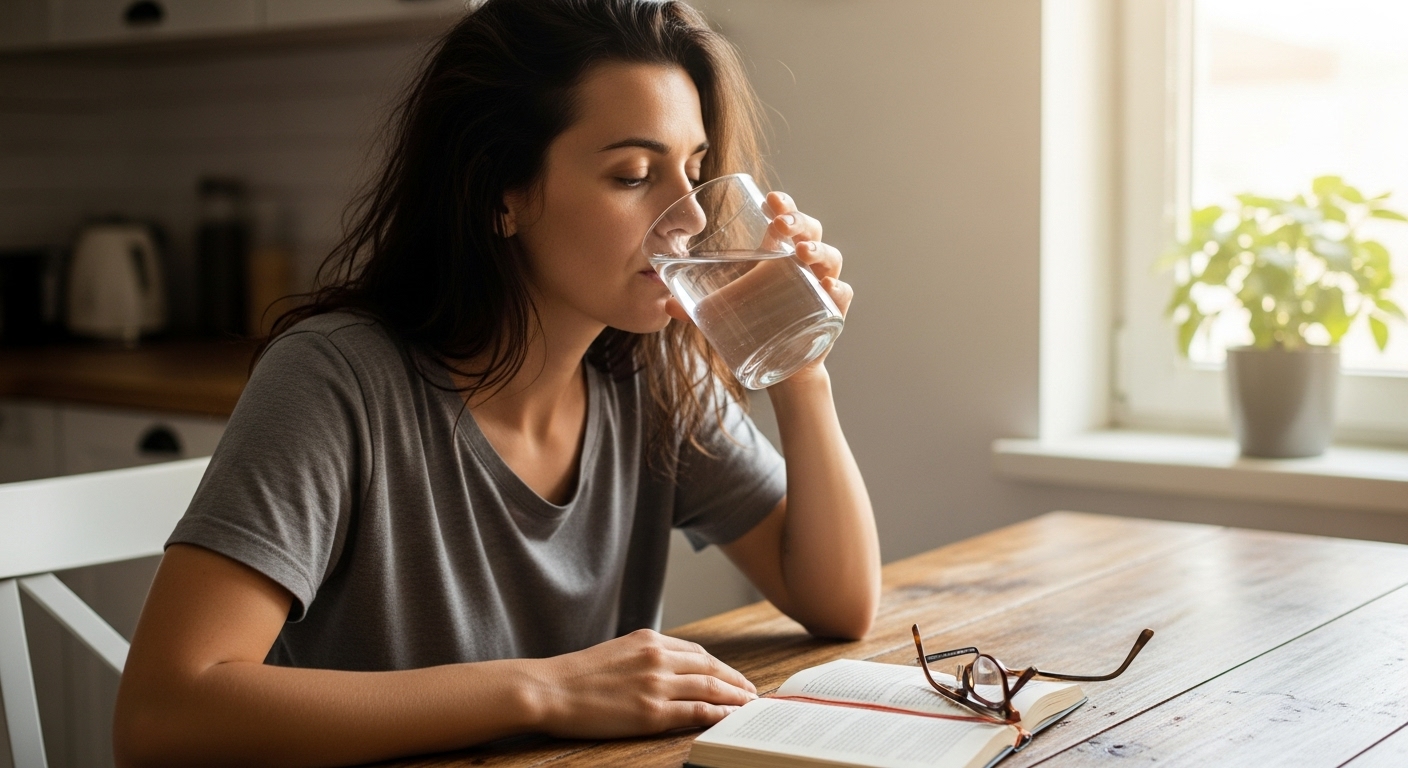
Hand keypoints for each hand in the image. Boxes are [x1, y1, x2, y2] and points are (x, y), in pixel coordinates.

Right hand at [529, 629, 756, 738]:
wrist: (550, 688)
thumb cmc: (578, 674)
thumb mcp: (618, 651)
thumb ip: (646, 656)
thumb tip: (671, 668)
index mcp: (650, 639)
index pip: (698, 653)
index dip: (722, 667)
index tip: (734, 677)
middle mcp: (657, 657)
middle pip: (711, 669)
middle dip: (736, 682)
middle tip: (753, 693)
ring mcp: (656, 684)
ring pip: (710, 689)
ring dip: (735, 698)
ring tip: (749, 707)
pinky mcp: (651, 712)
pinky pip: (695, 712)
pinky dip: (717, 714)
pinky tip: (728, 719)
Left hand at [662, 191, 851, 380]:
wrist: (781, 366)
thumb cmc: (755, 325)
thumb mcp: (723, 312)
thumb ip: (695, 307)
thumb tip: (667, 305)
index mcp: (779, 253)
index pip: (786, 218)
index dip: (783, 205)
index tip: (770, 199)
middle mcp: (804, 264)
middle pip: (811, 231)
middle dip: (799, 222)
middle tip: (781, 226)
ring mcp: (820, 286)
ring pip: (830, 258)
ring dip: (818, 251)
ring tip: (801, 253)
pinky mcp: (831, 312)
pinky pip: (841, 296)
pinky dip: (838, 290)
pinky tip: (828, 288)